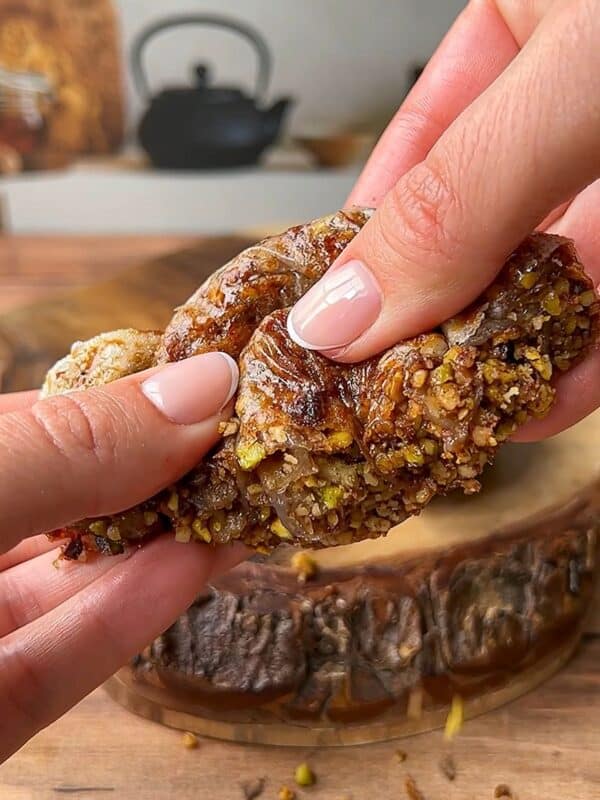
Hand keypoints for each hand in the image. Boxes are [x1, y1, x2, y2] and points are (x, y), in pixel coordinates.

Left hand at [0, 352, 243, 763]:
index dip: (128, 395)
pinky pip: (69, 657)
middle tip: (249, 439)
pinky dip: (139, 610)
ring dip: (170, 539)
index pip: (44, 419)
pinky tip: (206, 563)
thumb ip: (77, 445)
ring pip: (79, 579)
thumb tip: (206, 386)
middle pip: (71, 500)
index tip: (212, 378)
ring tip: (252, 498)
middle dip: (162, 470)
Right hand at [288, 0, 599, 439]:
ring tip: (461, 414)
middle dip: (436, 312)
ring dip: (510, 348)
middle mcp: (571, 91)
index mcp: (525, 14)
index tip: (335, 318)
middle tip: (388, 389)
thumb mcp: (569, 85)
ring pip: (550, 267)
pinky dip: (588, 349)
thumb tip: (345, 313)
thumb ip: (459, 197)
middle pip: (478, 220)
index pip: (418, 141)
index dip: (370, 236)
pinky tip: (552, 393)